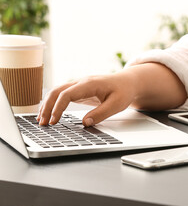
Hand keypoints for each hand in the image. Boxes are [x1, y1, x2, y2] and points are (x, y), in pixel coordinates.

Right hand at [37, 63, 186, 126]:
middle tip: (42, 123)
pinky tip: (50, 113)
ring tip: (41, 120)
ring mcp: (79, 85)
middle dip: (47, 107)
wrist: (128, 82)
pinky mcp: (80, 90)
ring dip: (47, 104)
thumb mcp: (117, 105)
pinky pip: (62, 95)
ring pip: (57, 92)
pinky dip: (53, 103)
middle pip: (57, 91)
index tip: (54, 121)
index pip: (67, 94)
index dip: (58, 108)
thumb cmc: (124, 91)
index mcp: (89, 84)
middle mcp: (81, 82)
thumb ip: (101, 114)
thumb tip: (85, 123)